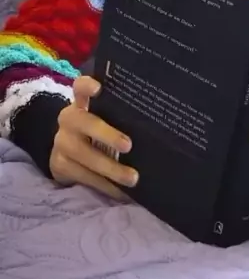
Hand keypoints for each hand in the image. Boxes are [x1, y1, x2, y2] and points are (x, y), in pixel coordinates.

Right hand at [50, 76, 138, 200]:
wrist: (66, 154)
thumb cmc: (96, 133)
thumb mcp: (105, 120)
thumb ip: (120, 116)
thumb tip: (158, 124)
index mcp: (82, 103)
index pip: (80, 87)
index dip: (87, 86)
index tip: (99, 89)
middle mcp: (69, 119)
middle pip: (84, 122)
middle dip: (107, 134)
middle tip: (128, 145)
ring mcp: (61, 142)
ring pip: (84, 155)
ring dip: (110, 168)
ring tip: (133, 178)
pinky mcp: (60, 165)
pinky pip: (84, 176)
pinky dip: (105, 185)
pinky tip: (121, 192)